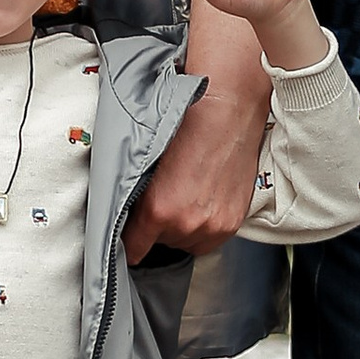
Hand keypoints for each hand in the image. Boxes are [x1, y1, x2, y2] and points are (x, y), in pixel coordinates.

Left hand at [126, 0, 269, 263]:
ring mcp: (213, 226)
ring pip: (188, 243)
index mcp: (158, 209)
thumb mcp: (145, 160)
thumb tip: (126, 216)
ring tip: (187, 196)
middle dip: (160, 226)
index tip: (129, 236)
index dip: (128, 242)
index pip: (134, 249)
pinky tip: (204, 200)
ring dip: (184, 228)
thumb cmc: (185, 125)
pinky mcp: (233, 223)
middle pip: (162, 244)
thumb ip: (135, 196)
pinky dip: (205, 226)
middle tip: (165, 197)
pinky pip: (210, 240)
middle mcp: (186, 224)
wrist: (228, 109)